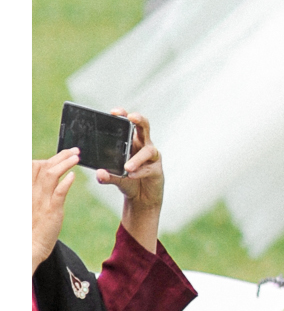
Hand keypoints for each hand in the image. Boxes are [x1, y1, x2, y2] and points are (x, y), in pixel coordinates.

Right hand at [32, 151, 80, 270]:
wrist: (27, 248)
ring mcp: (40, 201)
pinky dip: (66, 182)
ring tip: (77, 157)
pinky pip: (59, 192)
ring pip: (50, 175)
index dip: (48, 159)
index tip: (61, 155)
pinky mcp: (51, 210)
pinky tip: (73, 176)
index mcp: (25, 190)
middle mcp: (31, 193)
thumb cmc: (30, 227)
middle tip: (74, 150)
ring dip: (64, 163)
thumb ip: (37, 191)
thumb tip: (50, 177)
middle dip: (59, 156)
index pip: (33, 167)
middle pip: (43, 167)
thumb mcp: (30, 205)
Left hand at [100, 108, 163, 247]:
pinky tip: (131, 176)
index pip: (129, 125)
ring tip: (126, 167)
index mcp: (132, 143)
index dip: (124, 116)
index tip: (114, 112)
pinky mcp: (157, 170)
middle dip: (138, 120)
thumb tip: (99, 173)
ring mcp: (152, 158)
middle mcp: (144, 146)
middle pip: (145, 127)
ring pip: (148, 150)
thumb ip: (107, 176)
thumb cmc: (129, 181)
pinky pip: (149, 169)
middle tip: (131, 118)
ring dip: (137, 158)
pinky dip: (140, 171)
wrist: (141, 198)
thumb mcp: (114, 177)